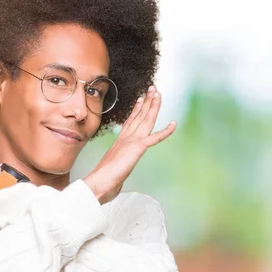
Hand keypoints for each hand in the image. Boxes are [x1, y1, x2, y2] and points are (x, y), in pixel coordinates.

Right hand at [84, 86, 175, 203]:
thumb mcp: (111, 172)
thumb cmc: (102, 181)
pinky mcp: (138, 148)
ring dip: (153, 106)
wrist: (98, 183)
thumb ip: (114, 172)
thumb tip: (114, 181)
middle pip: (139, 116)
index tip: (140, 99)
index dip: (136, 110)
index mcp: (120, 143)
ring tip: (157, 93)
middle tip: (152, 88)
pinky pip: (155, 138)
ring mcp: (132, 141)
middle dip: (146, 102)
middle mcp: (126, 138)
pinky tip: (174, 124)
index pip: (130, 122)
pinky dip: (166, 131)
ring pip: (146, 120)